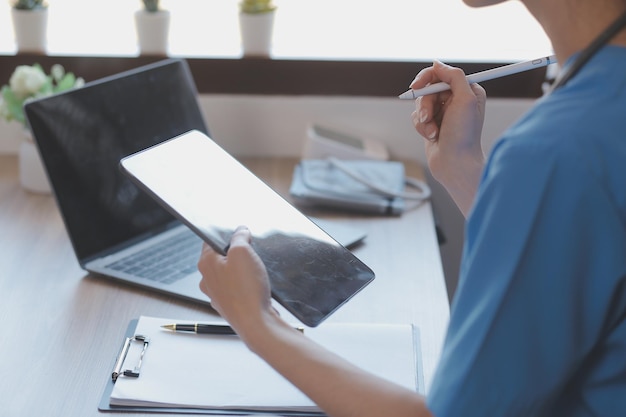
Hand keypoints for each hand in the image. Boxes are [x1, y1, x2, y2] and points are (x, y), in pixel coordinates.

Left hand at [197, 226, 273, 336]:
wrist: (256, 323)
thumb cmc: (246, 290)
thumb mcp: (244, 252)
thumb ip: (240, 237)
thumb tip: (240, 231)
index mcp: (206, 263)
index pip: (211, 241)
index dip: (228, 236)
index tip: (241, 236)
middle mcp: (208, 280)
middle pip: (222, 258)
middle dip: (238, 255)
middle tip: (252, 257)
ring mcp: (218, 294)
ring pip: (231, 275)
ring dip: (244, 272)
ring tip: (256, 275)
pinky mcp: (230, 306)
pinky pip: (238, 290)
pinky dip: (247, 287)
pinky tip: (257, 289)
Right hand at [410, 60, 486, 215]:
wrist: (455, 163)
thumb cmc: (464, 135)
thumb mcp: (465, 99)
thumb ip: (453, 76)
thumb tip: (436, 63)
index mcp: (467, 90)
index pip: (442, 73)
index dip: (427, 77)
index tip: (417, 85)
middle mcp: (455, 100)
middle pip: (428, 88)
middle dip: (425, 104)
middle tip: (427, 116)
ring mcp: (442, 113)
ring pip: (420, 104)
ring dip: (424, 118)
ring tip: (433, 132)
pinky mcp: (431, 124)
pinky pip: (417, 118)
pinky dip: (422, 127)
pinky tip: (432, 137)